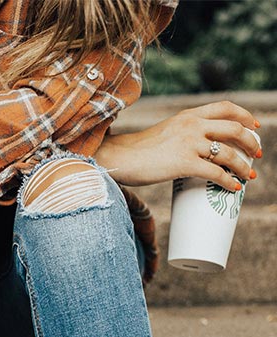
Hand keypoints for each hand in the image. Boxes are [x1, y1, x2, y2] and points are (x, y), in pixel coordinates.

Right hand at [97, 100, 261, 190]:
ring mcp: (189, 143)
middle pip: (235, 128)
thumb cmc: (140, 151)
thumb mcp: (167, 133)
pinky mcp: (183, 163)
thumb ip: (184, 135)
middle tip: (257, 155)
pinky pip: (215, 172)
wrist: (120, 158)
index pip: (226, 107)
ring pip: (229, 152)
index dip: (246, 116)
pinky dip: (228, 181)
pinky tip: (233, 187)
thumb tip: (199, 152)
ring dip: (244, 166)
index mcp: (189, 115)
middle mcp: (192, 125)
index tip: (255, 127)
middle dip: (252, 142)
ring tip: (249, 176)